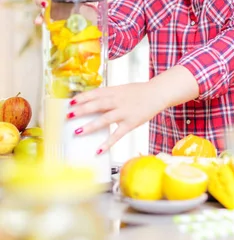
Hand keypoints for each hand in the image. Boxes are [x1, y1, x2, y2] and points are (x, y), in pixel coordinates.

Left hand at [66, 66, 198, 153]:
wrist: (157, 93)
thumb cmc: (138, 92)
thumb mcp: (121, 89)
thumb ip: (107, 95)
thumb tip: (90, 102)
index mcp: (114, 91)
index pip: (95, 93)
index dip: (82, 97)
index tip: (70, 102)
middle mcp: (117, 101)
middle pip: (97, 105)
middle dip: (81, 110)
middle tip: (68, 115)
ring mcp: (124, 112)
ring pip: (105, 119)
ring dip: (90, 126)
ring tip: (77, 132)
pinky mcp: (131, 123)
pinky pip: (117, 134)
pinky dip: (108, 143)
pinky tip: (98, 150)